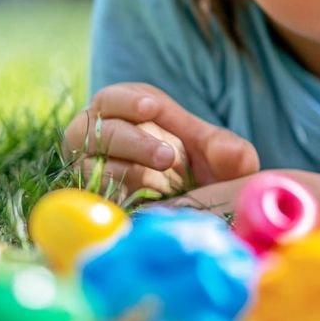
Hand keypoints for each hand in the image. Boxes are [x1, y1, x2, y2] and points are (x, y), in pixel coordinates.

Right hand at [63, 83, 259, 198]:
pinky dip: (109, 195)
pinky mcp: (94, 204)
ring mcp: (95, 174)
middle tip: (167, 157)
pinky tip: (135, 199)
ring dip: (123, 167)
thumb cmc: (208, 178)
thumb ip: (230, 152)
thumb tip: (232, 152)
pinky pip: (89, 197)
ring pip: (88, 162)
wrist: (199, 221)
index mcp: (130, 118)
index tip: (152, 109)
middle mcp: (104, 143)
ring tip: (160, 176)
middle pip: (93, 128)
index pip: (114, 99)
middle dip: (133, 140)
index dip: (129, 100)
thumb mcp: (227, 163)